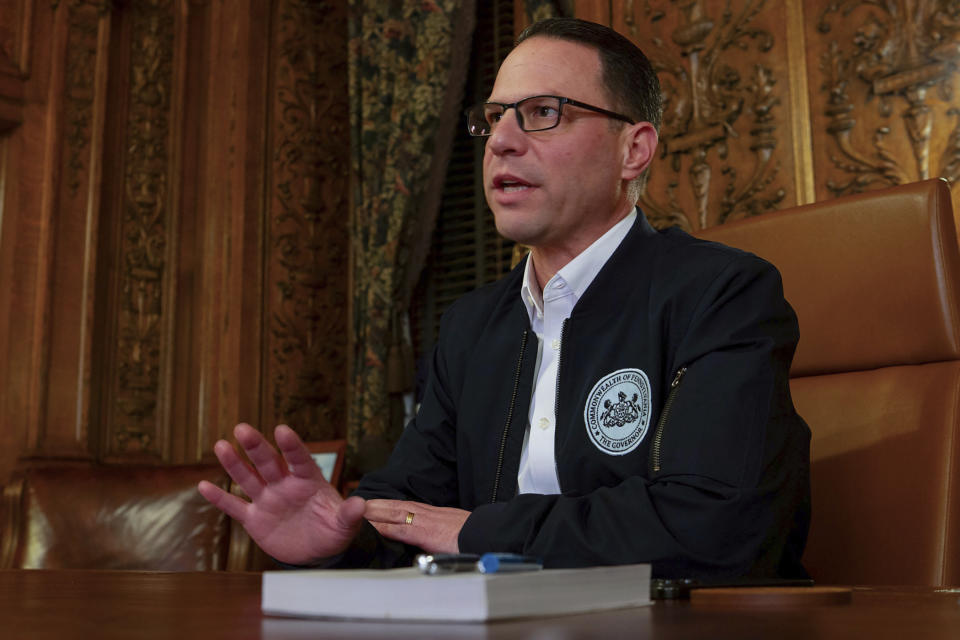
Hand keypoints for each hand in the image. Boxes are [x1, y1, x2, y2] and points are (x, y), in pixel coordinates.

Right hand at [197, 423, 364, 564]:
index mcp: (308, 481)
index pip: (300, 460)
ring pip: (249, 479)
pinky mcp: (255, 519)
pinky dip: (220, 498)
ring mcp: (268, 500)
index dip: (291, 446)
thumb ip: (349, 515)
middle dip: (257, 447)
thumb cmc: (333, 531)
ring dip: (234, 464)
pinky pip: (235, 507)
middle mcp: (285, 485)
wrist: (317, 551)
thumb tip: (361, 505)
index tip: (281, 430)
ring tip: (220, 445)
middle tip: (242, 428)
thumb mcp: (344, 525)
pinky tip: (203, 486)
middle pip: (269, 463)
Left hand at [364, 499, 469, 553]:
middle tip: (361, 501)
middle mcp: (426, 513)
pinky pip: (399, 529)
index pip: (408, 506)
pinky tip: (373, 526)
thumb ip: (442, 529)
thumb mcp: (455, 527)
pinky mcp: (423, 533)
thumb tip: (437, 536)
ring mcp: (424, 521)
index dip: (391, 505)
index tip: (378, 503)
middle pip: (397, 506)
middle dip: (379, 504)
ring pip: (395, 513)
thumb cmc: (472, 533)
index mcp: (433, 513)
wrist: (483, 533)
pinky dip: (385, 526)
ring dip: (377, 511)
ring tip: (361, 509)